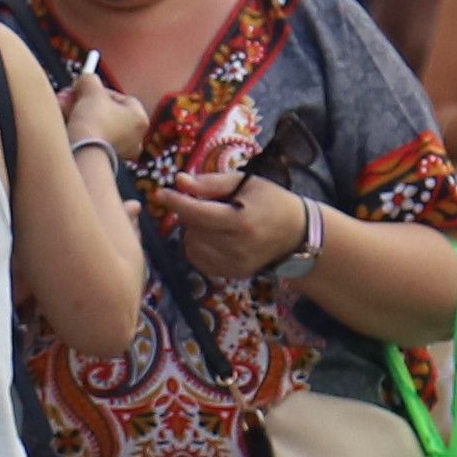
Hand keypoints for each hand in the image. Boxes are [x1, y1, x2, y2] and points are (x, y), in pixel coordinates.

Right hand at [66, 75, 155, 167]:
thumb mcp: (91, 90)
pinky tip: (65, 124)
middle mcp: (135, 137)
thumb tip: (85, 79)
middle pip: (106, 112)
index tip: (84, 89)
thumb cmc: (94, 122)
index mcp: (140, 119)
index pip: (120, 98)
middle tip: (69, 98)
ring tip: (62, 109)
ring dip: (78, 115)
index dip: (99, 91)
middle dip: (84, 104)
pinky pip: (92, 140)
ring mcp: (120, 151)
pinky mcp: (104, 160)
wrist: (83, 154)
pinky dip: (79, 131)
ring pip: (97, 126)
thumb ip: (89, 79)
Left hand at [157, 171, 311, 284]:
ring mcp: (234, 265)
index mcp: (241, 222)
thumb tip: (179, 181)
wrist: (296, 233)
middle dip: (190, 213)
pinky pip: (199, 260)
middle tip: (205, 204)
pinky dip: (198, 246)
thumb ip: (210, 183)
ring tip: (213, 221)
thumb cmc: (271, 201)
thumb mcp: (245, 183)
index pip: (198, 213)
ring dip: (193, 231)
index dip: (176, 202)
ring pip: (191, 246)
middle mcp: (237, 248)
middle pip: (192, 229)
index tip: (160, 192)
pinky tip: (213, 237)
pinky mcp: (232, 274)